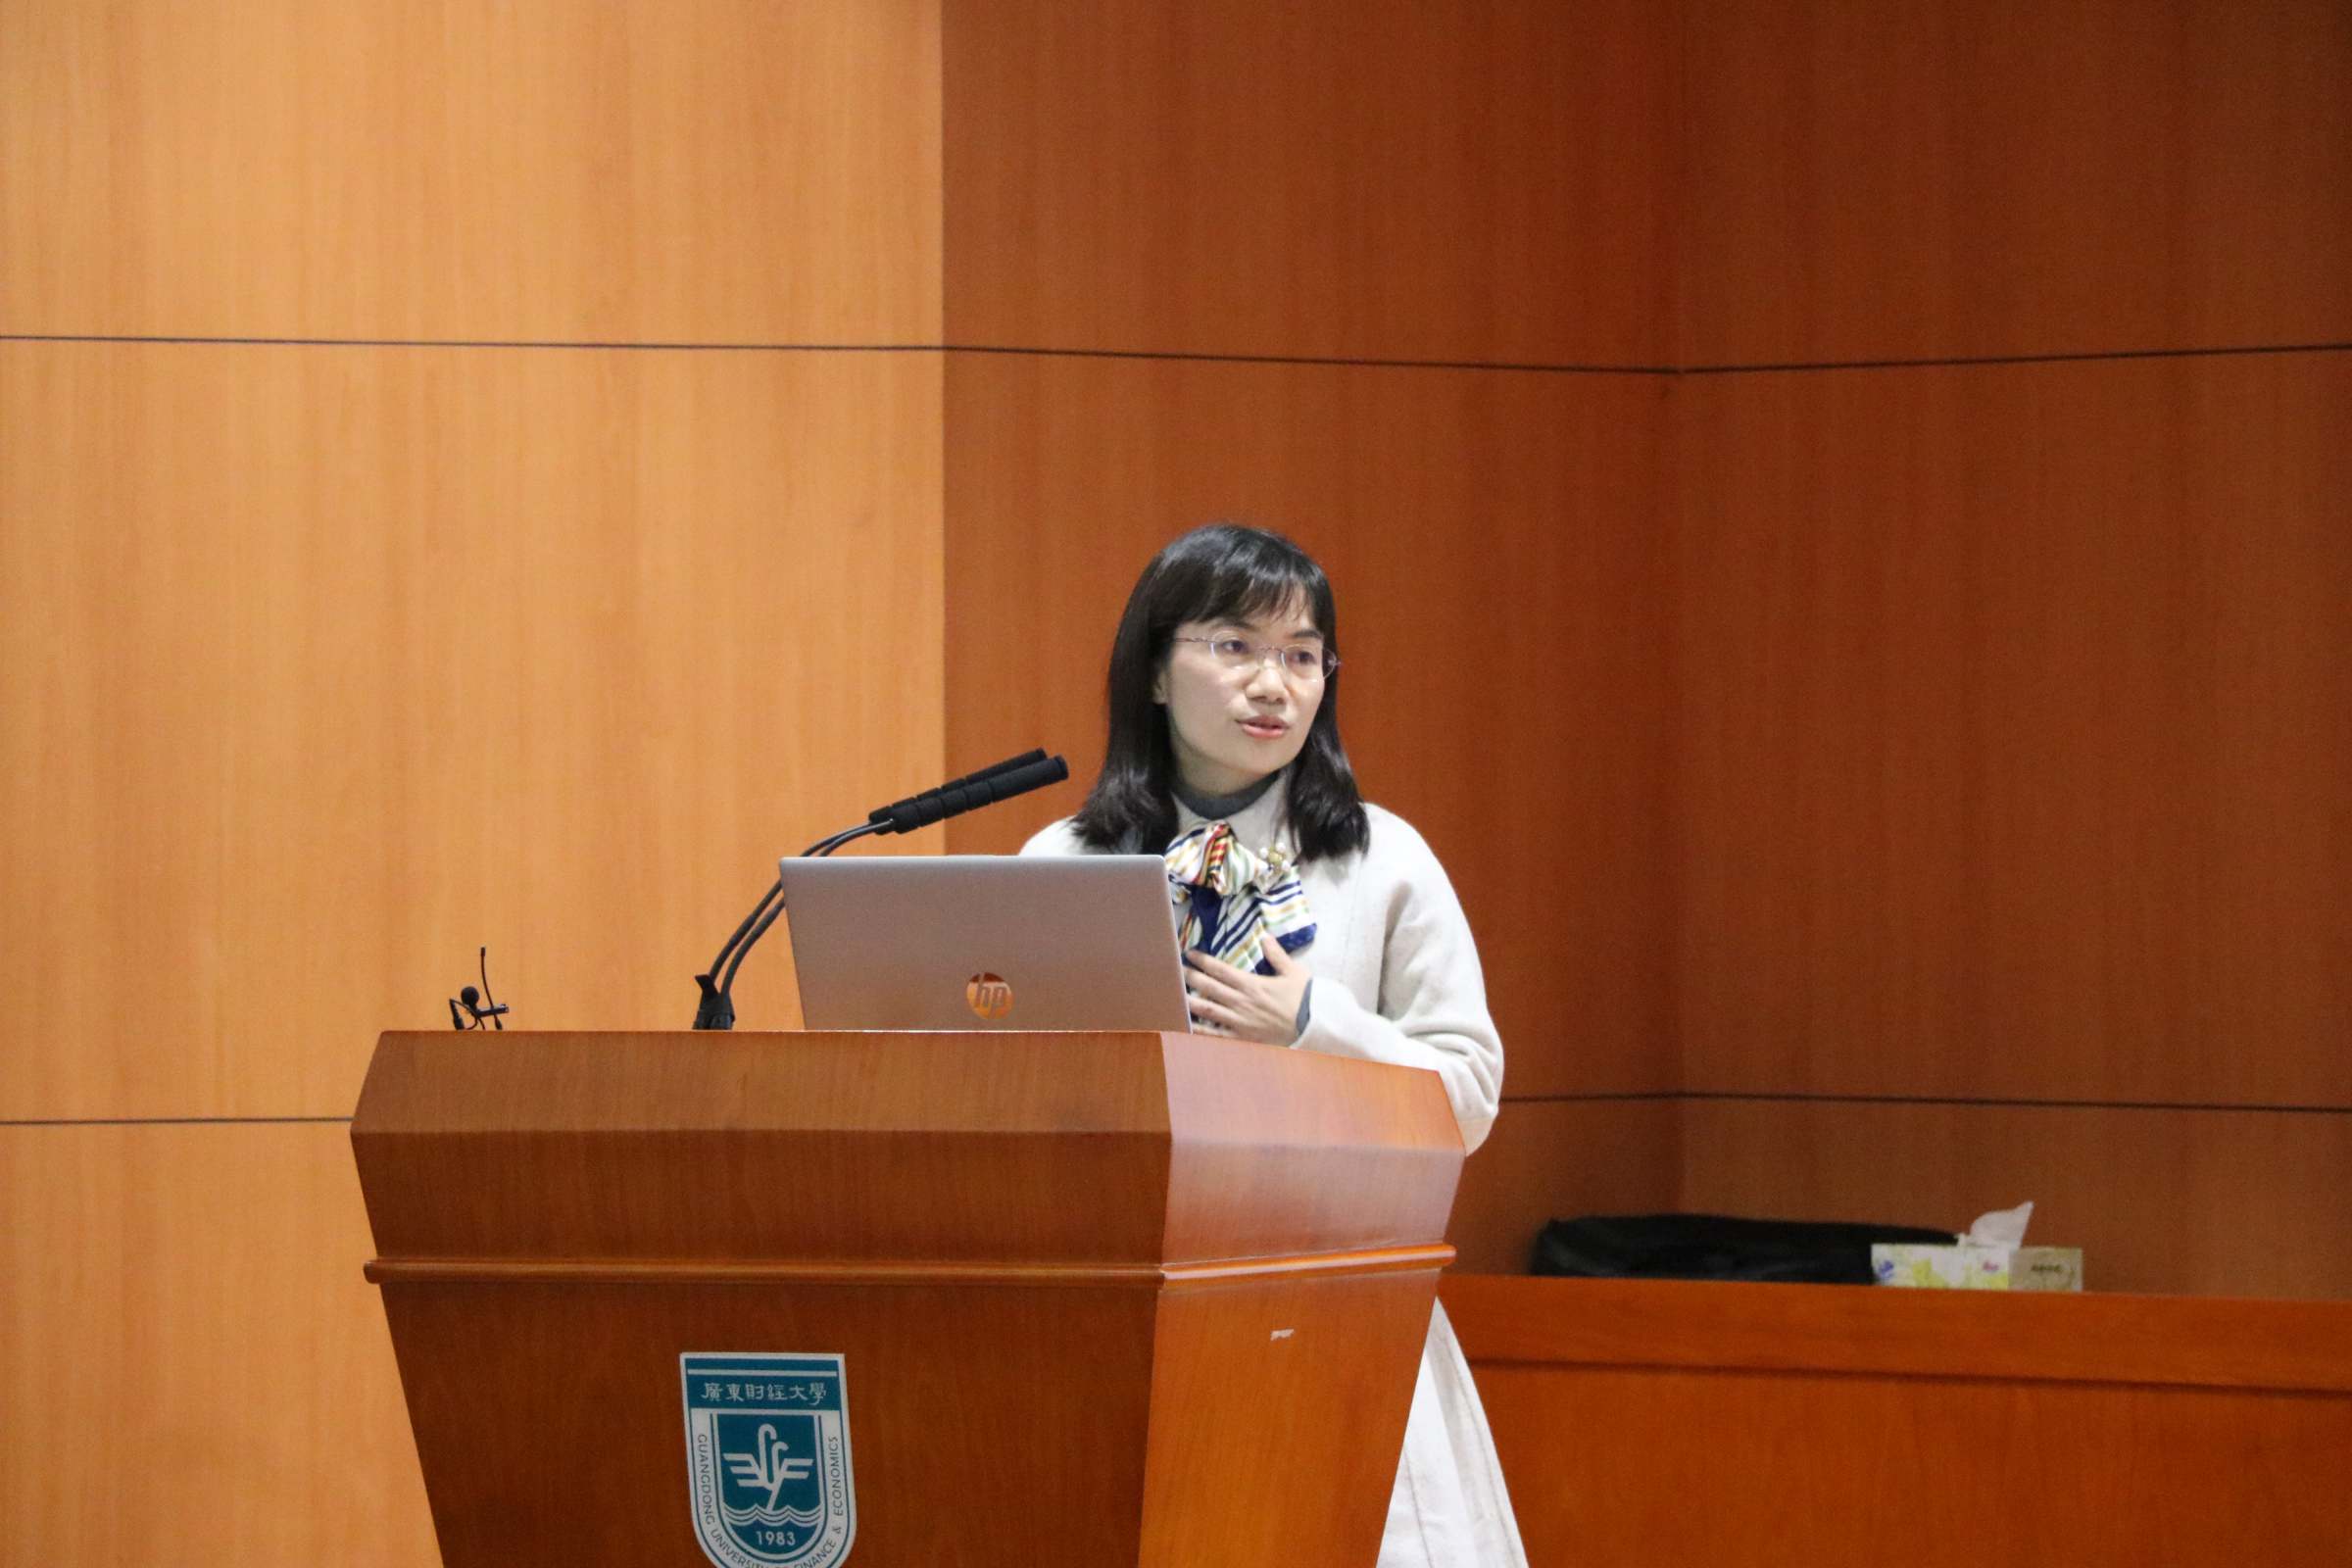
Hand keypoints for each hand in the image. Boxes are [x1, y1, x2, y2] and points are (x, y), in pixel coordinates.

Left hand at [1182, 942, 1309, 1045]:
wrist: (1315, 1027)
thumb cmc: (1305, 998)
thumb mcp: (1294, 971)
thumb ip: (1277, 954)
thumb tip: (1265, 937)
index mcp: (1251, 984)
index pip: (1220, 969)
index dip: (1202, 960)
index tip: (1189, 954)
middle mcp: (1241, 1002)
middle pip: (1208, 987)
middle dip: (1190, 978)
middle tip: (1176, 971)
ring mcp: (1240, 1021)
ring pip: (1208, 1010)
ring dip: (1189, 1002)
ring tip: (1174, 996)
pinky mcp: (1243, 1038)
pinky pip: (1217, 1035)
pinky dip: (1201, 1031)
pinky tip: (1188, 1026)